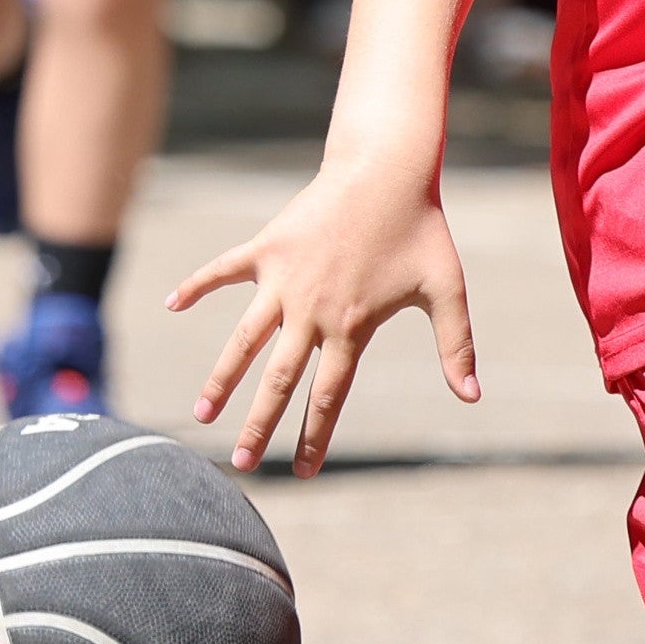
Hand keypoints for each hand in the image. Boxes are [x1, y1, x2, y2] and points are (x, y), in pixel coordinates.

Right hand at [173, 149, 478, 475]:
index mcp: (352, 327)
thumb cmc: (420, 230)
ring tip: (200, 413)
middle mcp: (312, 311)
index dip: (315, 436)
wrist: (386, 171)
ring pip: (243, 339)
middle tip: (241, 463)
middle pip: (280, 381)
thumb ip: (457, 346)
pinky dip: (196, 285)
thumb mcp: (447, 290)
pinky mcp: (266, 248)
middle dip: (260, 425)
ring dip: (221, 378)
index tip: (301, 472)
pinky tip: (171, 304)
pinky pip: (223, 271)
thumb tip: (473, 397)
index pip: (328, 395)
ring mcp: (283, 280)